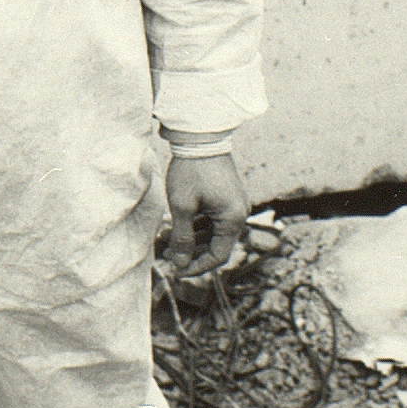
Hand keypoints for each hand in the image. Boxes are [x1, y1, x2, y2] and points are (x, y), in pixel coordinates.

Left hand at [163, 154, 249, 279]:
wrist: (200, 137)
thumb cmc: (191, 170)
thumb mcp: (182, 206)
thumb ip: (182, 238)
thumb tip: (179, 264)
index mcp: (233, 219)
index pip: (218, 256)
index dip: (196, 267)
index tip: (175, 270)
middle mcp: (239, 213)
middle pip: (217, 246)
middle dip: (191, 253)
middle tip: (166, 255)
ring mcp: (235, 204)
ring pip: (213, 233)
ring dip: (192, 240)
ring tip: (167, 241)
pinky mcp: (227, 196)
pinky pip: (214, 220)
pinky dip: (197, 226)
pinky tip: (177, 227)